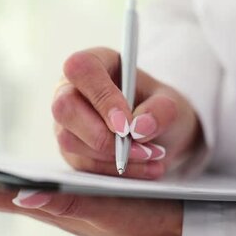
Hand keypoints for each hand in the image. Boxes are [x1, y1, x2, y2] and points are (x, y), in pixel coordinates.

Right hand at [53, 47, 200, 178]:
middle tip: (140, 148)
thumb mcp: (172, 103)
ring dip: (113, 156)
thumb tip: (139, 127)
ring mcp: (66, 122)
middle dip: (102, 135)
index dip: (101, 96)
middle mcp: (71, 89)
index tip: (126, 124)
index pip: (81, 69)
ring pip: (69, 140)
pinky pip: (82, 165)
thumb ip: (161, 109)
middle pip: (64, 107)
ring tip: (153, 156)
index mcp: (95, 63)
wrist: (162, 135)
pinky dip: (116, 171)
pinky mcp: (70, 150)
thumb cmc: (159, 108)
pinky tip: (146, 169)